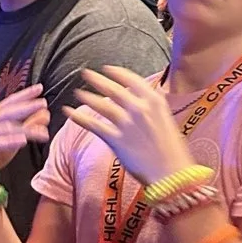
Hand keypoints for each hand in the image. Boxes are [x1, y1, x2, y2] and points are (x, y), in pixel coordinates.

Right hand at [0, 84, 49, 199]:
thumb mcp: (16, 138)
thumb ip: (29, 125)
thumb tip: (45, 113)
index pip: (9, 102)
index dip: (24, 95)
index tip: (39, 88)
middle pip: (5, 112)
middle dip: (25, 107)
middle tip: (42, 104)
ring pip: (2, 128)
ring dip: (23, 128)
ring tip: (41, 130)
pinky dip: (8, 142)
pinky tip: (23, 141)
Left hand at [63, 67, 192, 186]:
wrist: (172, 173)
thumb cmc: (173, 150)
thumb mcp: (167, 120)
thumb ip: (153, 108)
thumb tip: (144, 100)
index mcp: (155, 101)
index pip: (132, 79)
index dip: (116, 73)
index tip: (106, 68)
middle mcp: (140, 108)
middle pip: (113, 89)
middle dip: (97, 79)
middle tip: (85, 73)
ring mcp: (126, 123)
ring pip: (101, 105)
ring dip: (87, 97)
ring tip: (77, 92)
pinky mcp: (116, 140)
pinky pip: (93, 125)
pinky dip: (79, 117)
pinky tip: (68, 112)